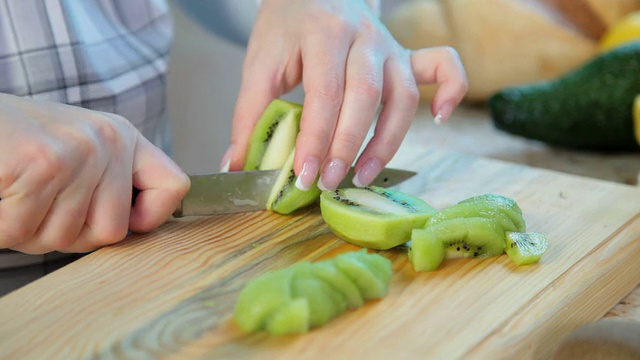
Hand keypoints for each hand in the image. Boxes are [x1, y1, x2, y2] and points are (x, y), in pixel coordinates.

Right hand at [0, 94, 189, 253]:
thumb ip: (108, 186)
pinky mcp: (41, 163)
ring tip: (17, 193)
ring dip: (28, 230)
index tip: (126, 220)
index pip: (174, 187)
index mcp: (123, 137)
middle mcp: (108, 140)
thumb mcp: (76, 156)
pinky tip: (0, 194)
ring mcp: (77, 150)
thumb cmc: (16, 144)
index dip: (151, 217)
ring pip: (64, 237)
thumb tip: (138, 226)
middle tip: (39, 205)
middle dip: (67, 235)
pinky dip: (0, 226)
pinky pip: (21, 230)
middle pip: (112, 232)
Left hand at [226, 0, 467, 190]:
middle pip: (366, 97)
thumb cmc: (286, 28)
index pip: (324, 93)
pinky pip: (443, 66)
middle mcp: (364, 37)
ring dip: (389, 141)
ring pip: (404, 96)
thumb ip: (249, 114)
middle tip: (328, 183)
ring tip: (365, 174)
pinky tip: (440, 119)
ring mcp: (391, 45)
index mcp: (323, 33)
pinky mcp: (407, 54)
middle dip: (347, 146)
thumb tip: (236, 166)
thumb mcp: (259, 63)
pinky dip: (452, 91)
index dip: (315, 139)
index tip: (303, 176)